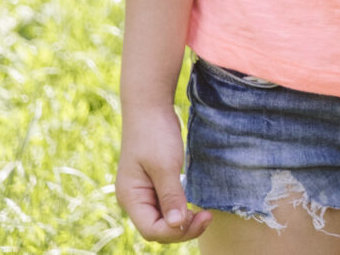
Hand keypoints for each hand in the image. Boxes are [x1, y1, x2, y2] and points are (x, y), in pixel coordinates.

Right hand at [117, 102, 208, 242]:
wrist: (150, 106)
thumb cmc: (155, 133)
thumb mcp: (165, 165)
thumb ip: (170, 196)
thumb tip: (176, 225)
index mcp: (131, 197)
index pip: (152, 229)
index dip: (177, 231)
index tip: (203, 216)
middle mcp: (134, 199)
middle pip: (157, 228)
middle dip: (182, 228)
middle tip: (208, 217)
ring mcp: (143, 192)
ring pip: (162, 219)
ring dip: (183, 221)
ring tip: (204, 214)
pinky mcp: (153, 184)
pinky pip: (165, 207)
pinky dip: (180, 209)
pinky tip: (194, 206)